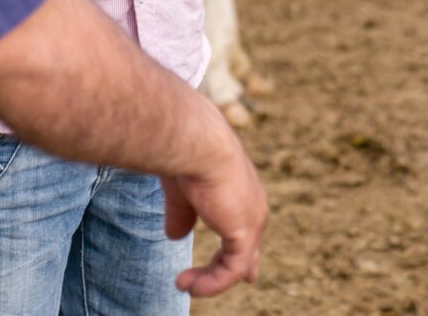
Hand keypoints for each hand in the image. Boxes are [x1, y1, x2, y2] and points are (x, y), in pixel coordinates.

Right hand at [163, 111, 267, 296]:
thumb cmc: (186, 155)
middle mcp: (253, 204)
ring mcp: (252, 219)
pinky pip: (232, 270)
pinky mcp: (244, 233)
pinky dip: (212, 282)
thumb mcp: (182, 190)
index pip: (247, 222)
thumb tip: (174, 236)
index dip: (242, 243)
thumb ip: (181, 214)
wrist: (195, 142)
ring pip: (238, 261)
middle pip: (251, 244)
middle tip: (247, 279)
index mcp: (241, 187)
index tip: (244, 262)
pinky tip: (190, 286)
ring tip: (184, 285)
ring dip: (211, 278)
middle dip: (244, 265)